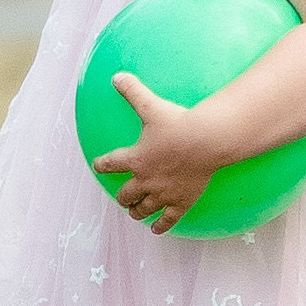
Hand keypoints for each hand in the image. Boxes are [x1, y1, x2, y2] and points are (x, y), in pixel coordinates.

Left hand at [93, 72, 220, 231]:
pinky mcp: (181, 202)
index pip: (111, 164)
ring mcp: (163, 194)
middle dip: (123, 196)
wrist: (206, 141)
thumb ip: (132, 91)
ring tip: (135, 212)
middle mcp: (145, 180)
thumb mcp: (151, 105)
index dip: (102, 165)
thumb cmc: (178, 123)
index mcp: (135, 158)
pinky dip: (160, 226)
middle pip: (126, 194)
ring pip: (143, 209)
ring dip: (137, 211)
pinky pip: (167, 220)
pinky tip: (156, 229)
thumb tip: (116, 76)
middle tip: (122, 197)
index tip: (98, 166)